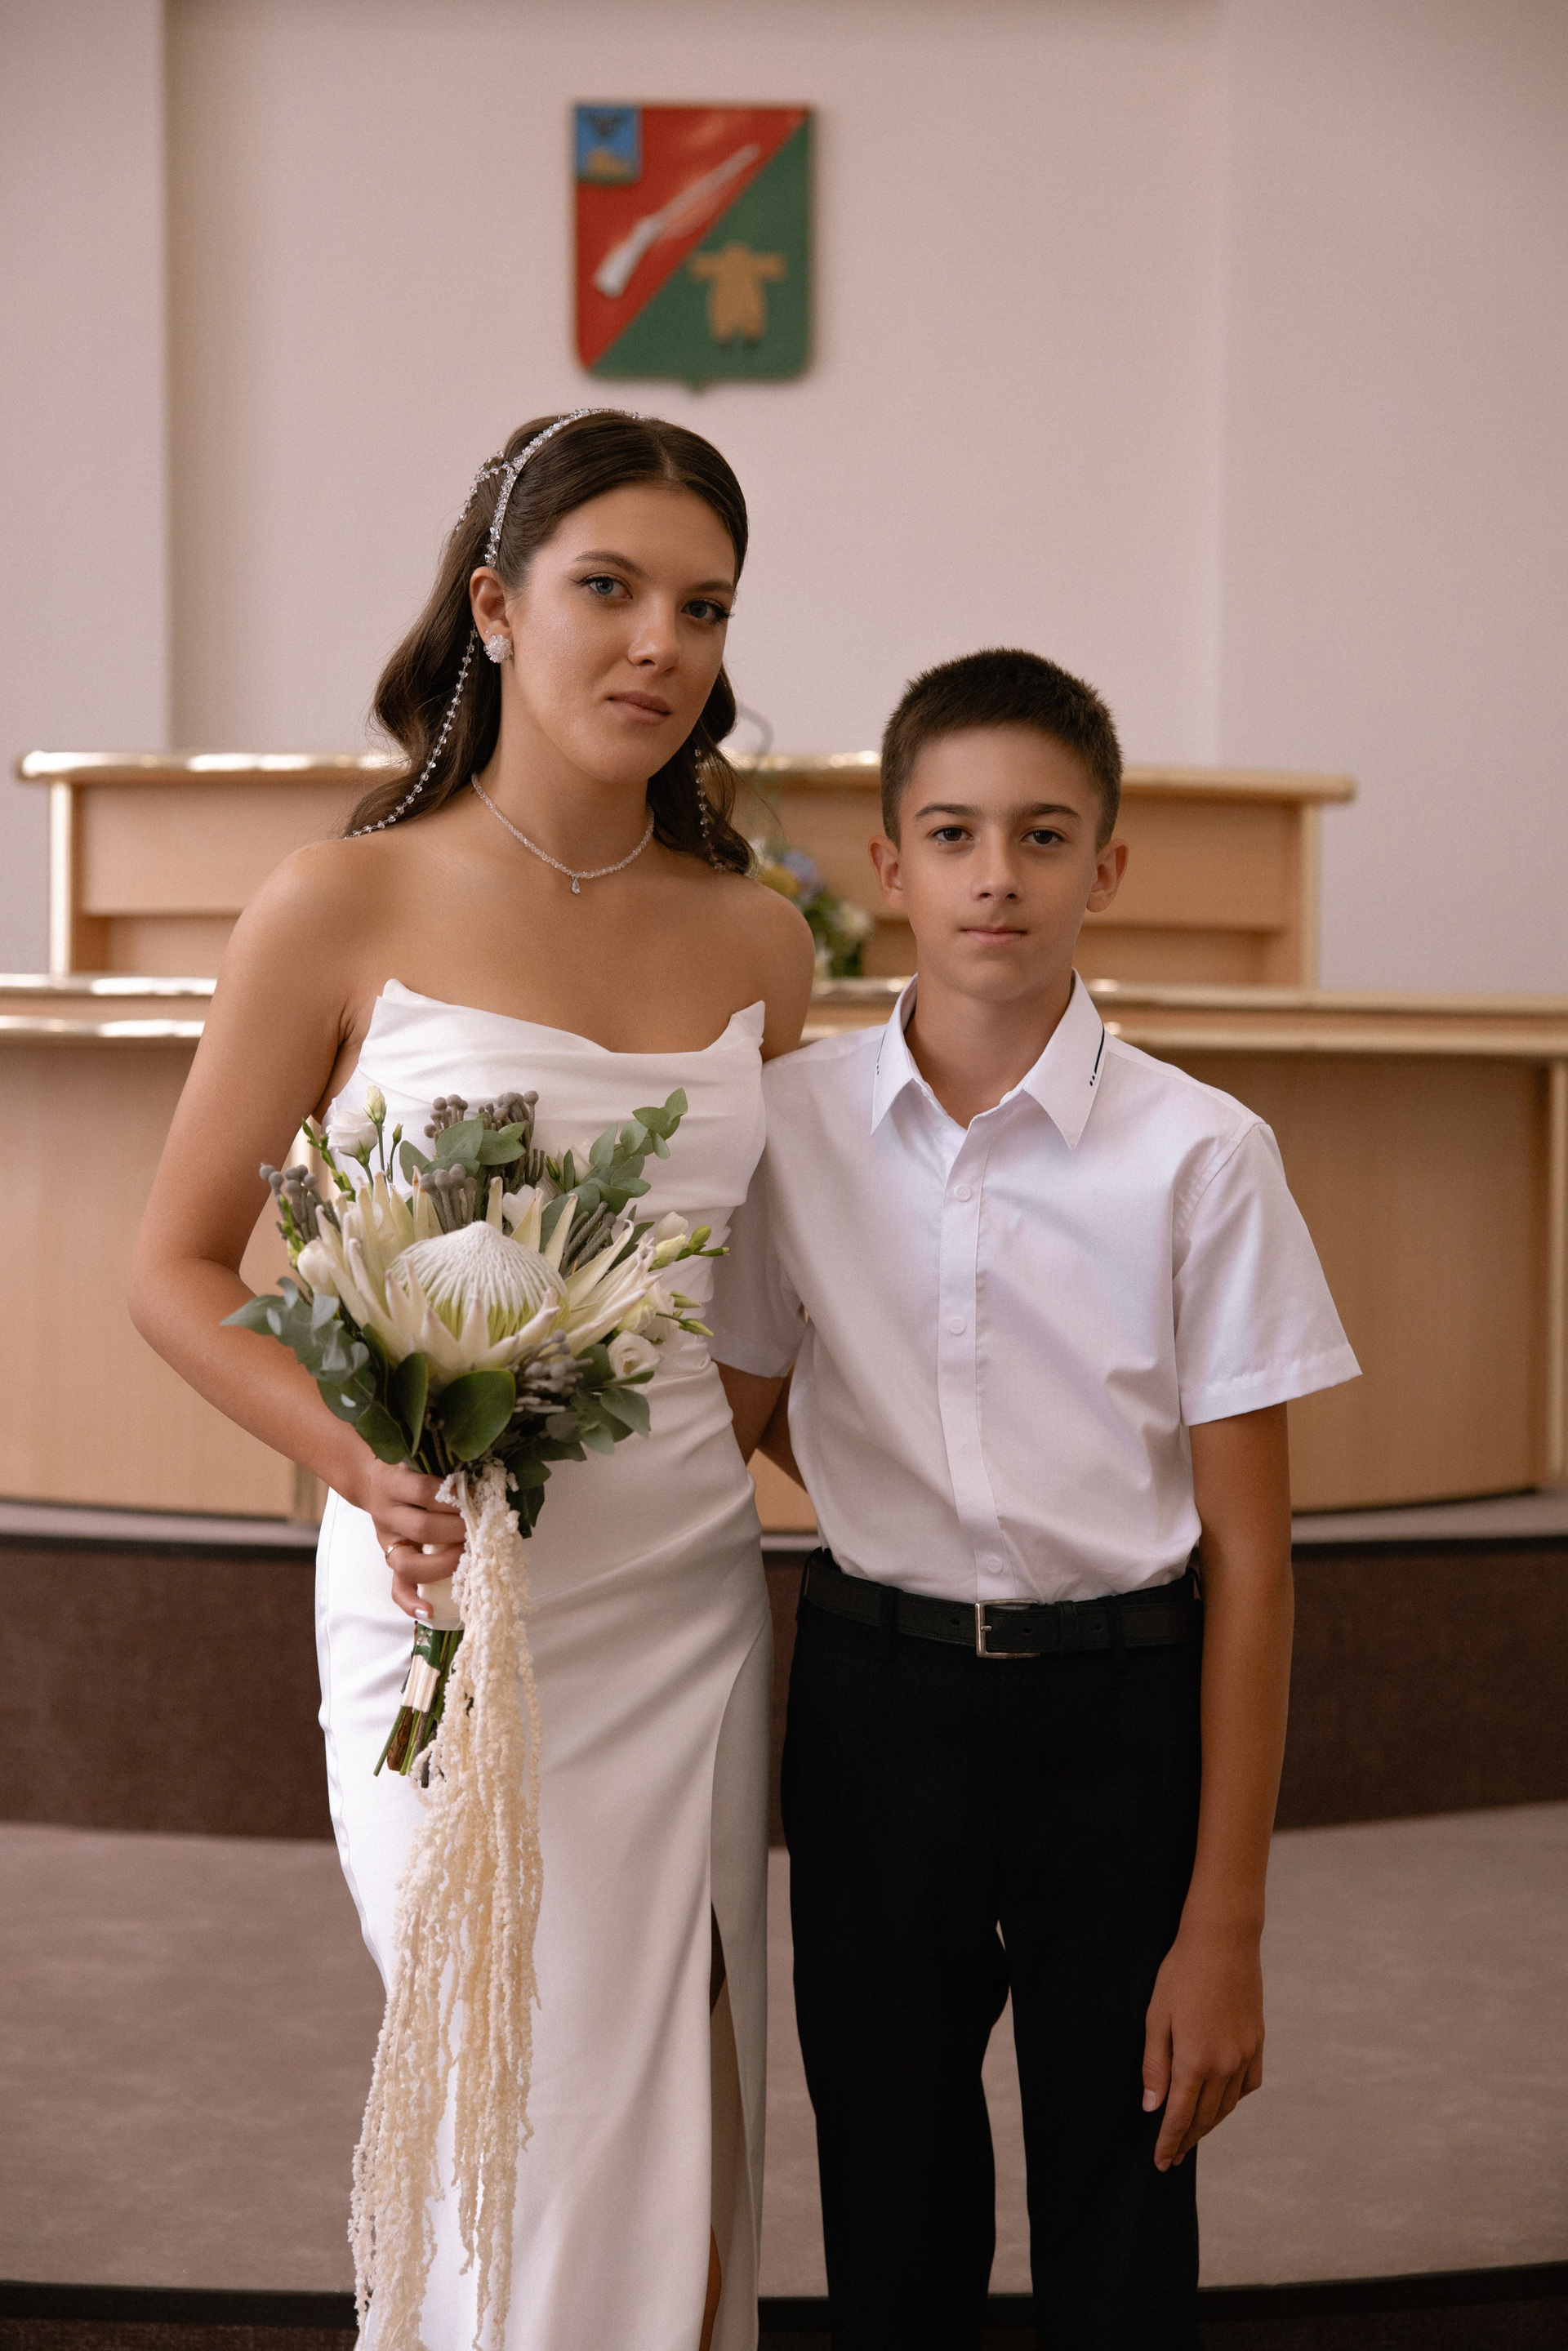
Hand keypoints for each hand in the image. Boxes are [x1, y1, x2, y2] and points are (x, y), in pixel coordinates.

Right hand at [352, 1455, 466, 1620]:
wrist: (372, 1480)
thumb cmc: (408, 1469)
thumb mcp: (419, 1459)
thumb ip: (445, 1470)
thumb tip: (487, 1485)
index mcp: (393, 1483)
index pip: (424, 1491)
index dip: (453, 1497)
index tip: (477, 1498)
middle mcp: (387, 1514)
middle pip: (422, 1528)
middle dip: (457, 1531)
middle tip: (480, 1529)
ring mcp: (387, 1542)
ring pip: (409, 1563)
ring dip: (444, 1563)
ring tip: (467, 1557)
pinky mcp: (390, 1561)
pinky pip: (396, 1588)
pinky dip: (411, 1603)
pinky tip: (430, 1611)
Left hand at [1142, 1922, 1264, 2169]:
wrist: (1223, 1942)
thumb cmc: (1181, 1975)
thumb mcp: (1156, 2018)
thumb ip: (1155, 2066)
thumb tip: (1152, 2108)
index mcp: (1195, 2063)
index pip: (1180, 2117)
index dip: (1169, 2143)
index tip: (1161, 2163)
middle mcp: (1224, 2066)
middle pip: (1206, 2117)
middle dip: (1187, 2139)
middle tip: (1173, 2156)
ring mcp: (1245, 2055)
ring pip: (1228, 2105)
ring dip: (1210, 2123)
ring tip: (1194, 2133)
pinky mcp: (1257, 2043)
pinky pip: (1248, 2084)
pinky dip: (1234, 2099)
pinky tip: (1223, 2101)